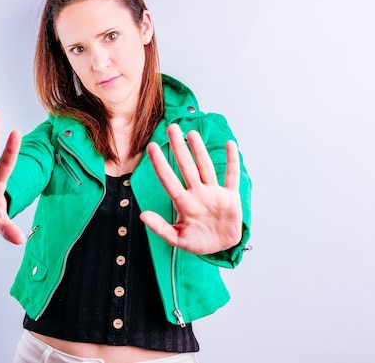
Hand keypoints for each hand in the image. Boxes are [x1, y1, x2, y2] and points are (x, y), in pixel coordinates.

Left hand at [140, 124, 242, 254]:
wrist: (221, 248)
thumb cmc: (198, 242)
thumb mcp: (177, 239)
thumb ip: (161, 228)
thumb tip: (143, 215)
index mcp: (184, 203)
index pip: (169, 179)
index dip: (160, 164)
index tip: (151, 147)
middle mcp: (198, 193)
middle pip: (186, 166)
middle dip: (179, 147)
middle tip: (172, 128)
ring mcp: (214, 193)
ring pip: (205, 167)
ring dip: (199, 150)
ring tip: (191, 134)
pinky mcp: (230, 197)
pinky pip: (231, 176)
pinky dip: (232, 161)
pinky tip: (230, 145)